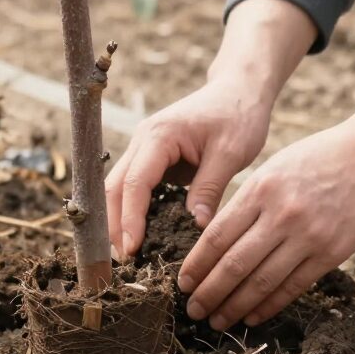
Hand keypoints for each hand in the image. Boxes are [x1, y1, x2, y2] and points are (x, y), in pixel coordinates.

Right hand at [105, 78, 271, 258]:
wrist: (240, 90)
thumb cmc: (238, 115)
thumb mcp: (230, 152)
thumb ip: (210, 188)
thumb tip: (195, 227)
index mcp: (159, 135)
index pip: (134, 183)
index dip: (130, 219)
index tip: (132, 250)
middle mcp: (143, 140)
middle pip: (115, 187)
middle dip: (114, 225)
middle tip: (124, 263)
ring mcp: (145, 149)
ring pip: (119, 189)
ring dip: (119, 221)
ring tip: (129, 257)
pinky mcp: (154, 159)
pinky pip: (135, 189)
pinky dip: (133, 213)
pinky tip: (142, 238)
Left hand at [177, 57, 354, 330]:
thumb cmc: (316, 158)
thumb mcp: (273, 169)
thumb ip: (247, 201)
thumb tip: (215, 239)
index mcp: (260, 189)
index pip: (217, 236)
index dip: (197, 265)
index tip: (182, 282)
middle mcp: (280, 214)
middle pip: (234, 264)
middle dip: (209, 292)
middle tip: (191, 309)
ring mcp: (307, 235)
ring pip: (261, 281)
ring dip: (235, 305)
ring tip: (217, 320)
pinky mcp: (330, 252)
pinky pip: (293, 286)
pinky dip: (270, 305)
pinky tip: (253, 315)